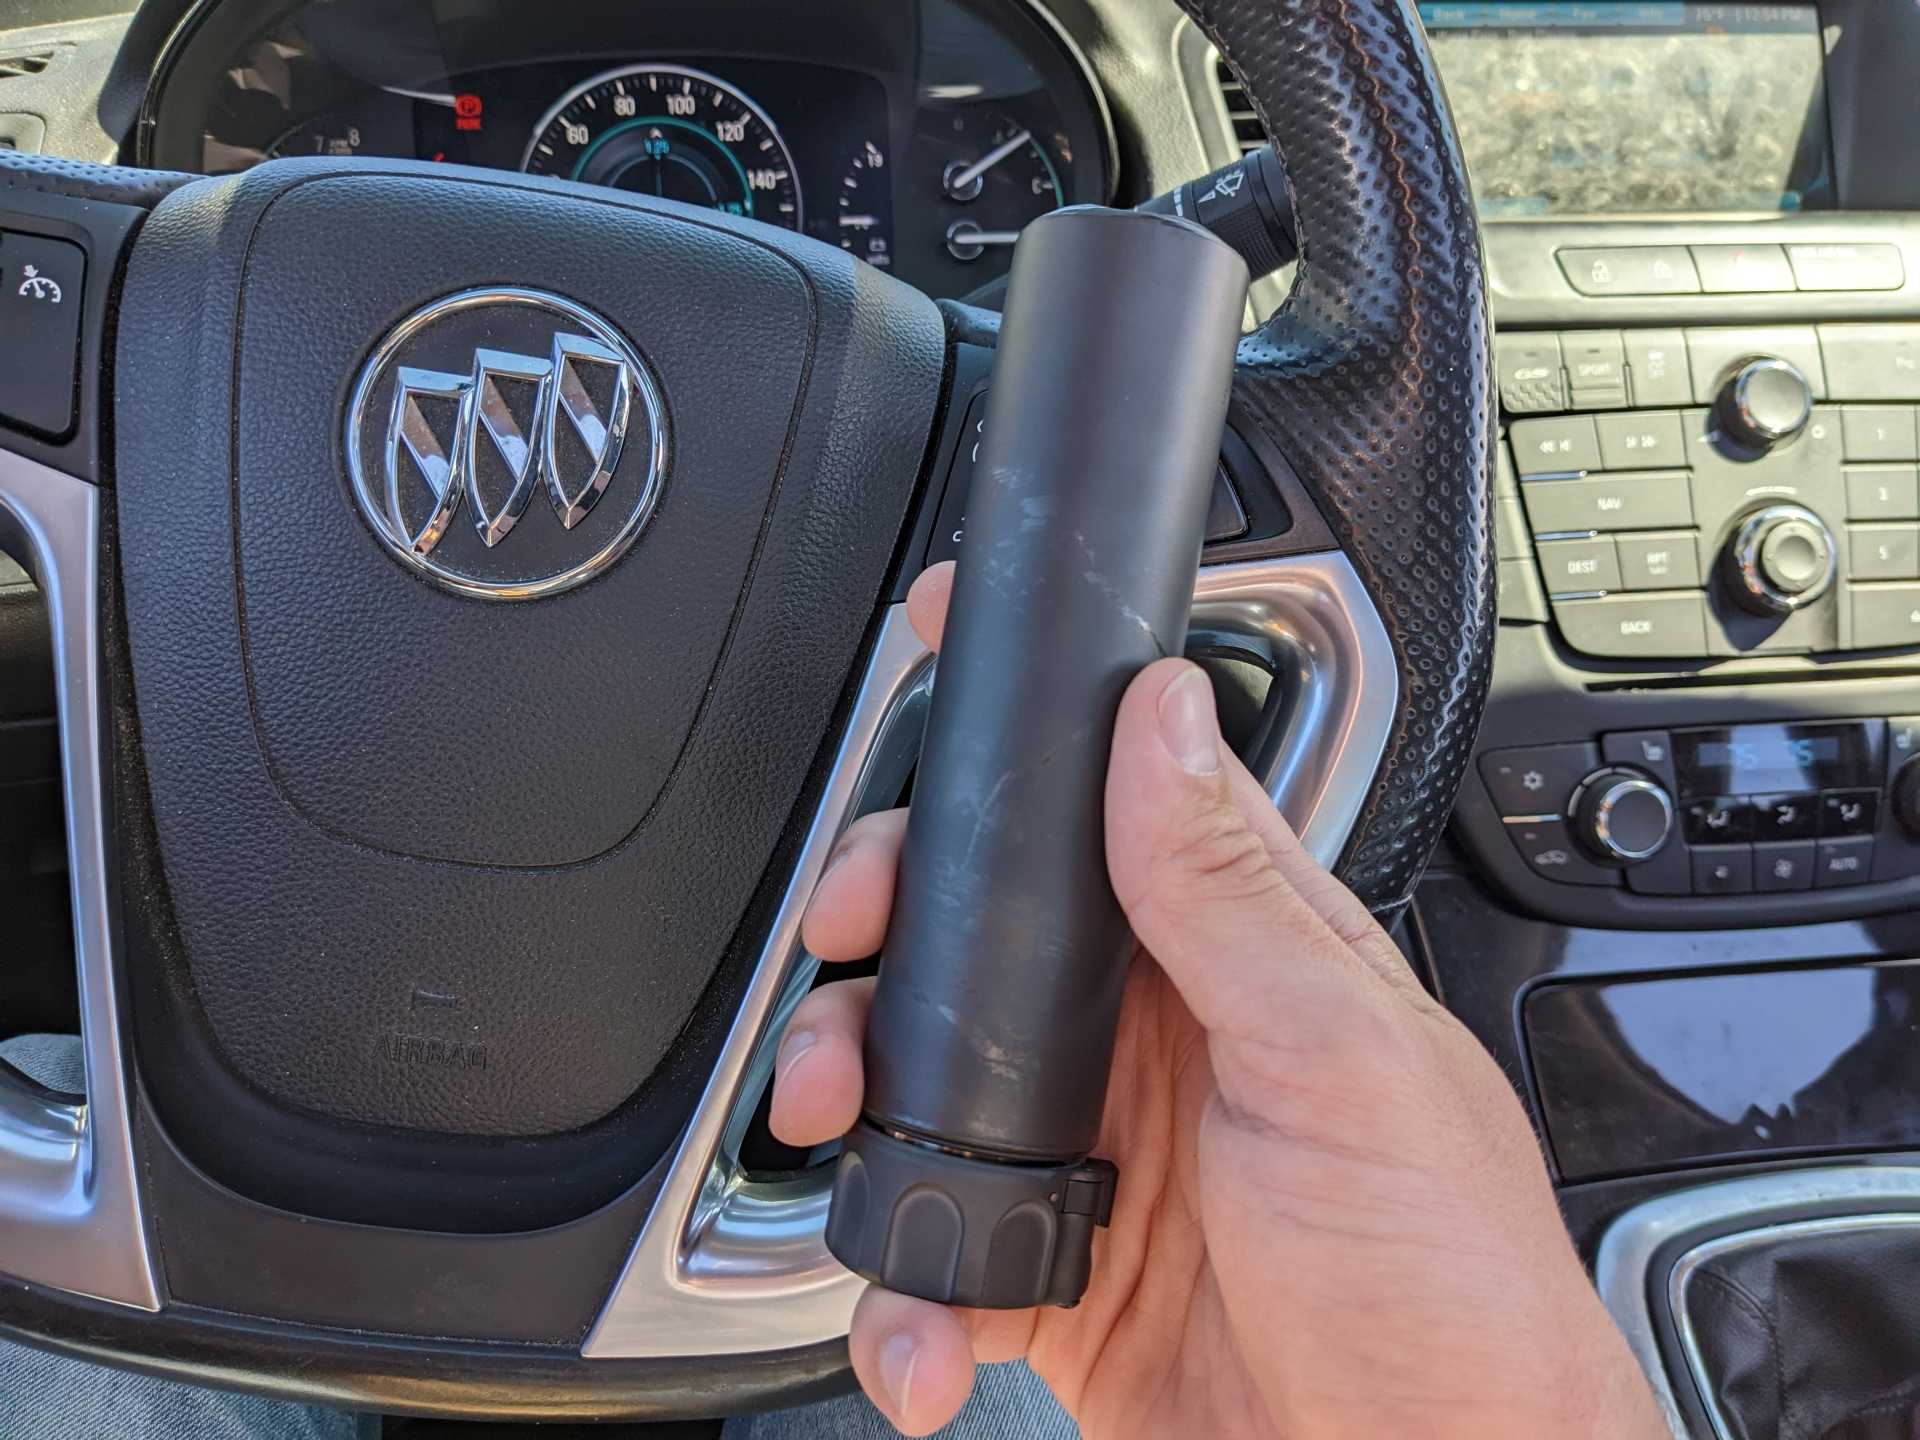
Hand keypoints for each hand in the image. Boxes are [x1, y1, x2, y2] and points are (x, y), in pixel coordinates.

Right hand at [772, 562, 1665, 1438]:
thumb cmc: (1450, 1287)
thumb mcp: (1341, 1062)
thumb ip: (1232, 895)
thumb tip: (1161, 724)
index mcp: (1238, 960)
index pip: (1116, 804)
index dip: (1020, 736)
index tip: (936, 660)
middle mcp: (1158, 1045)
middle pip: (977, 942)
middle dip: (885, 925)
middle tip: (845, 936)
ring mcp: (1100, 1161)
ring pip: (926, 1090)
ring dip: (855, 1104)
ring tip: (842, 1127)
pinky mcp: (1059, 1281)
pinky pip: (936, 1264)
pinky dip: (902, 1299)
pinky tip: (927, 1328)